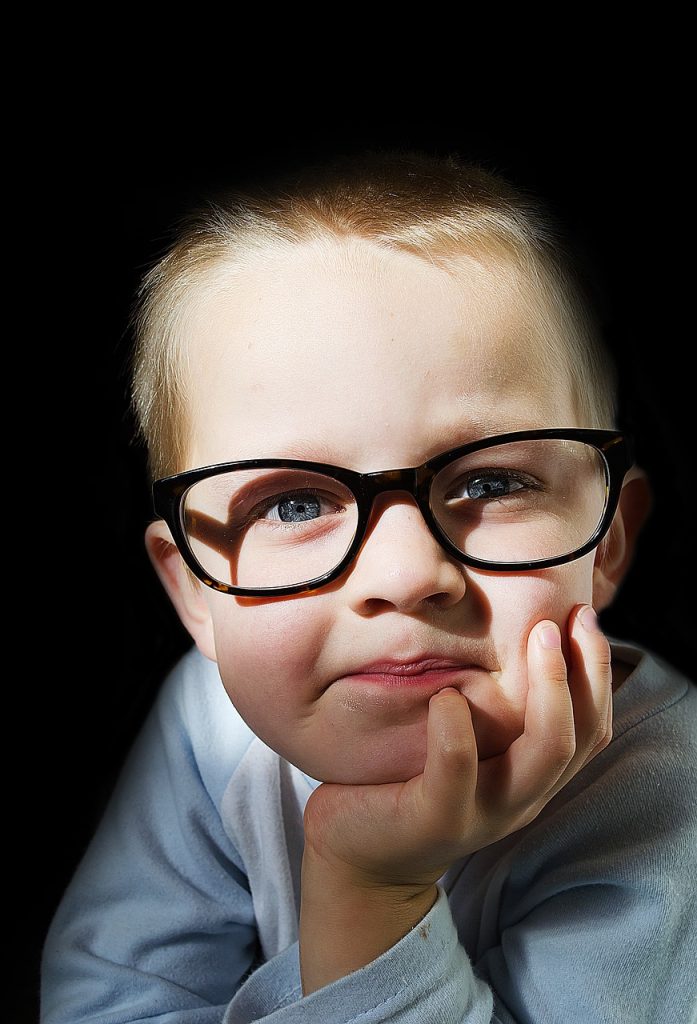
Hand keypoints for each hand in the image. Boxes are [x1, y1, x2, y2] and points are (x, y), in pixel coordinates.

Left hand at [299, 604, 612, 991]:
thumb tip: (497, 631)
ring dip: (549, 690)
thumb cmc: (405, 782)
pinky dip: (457, 732)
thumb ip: (486, 708)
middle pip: (581, 737)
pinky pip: (457, 774)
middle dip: (587, 671)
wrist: (358, 859)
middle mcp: (521, 798)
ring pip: (544, 754)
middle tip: (573, 616)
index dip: (598, 671)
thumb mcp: (462, 745)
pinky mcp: (437, 821)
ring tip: (537, 635)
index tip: (585, 615)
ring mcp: (484, 814)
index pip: (590, 728)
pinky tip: (447, 695)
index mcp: (531, 777)